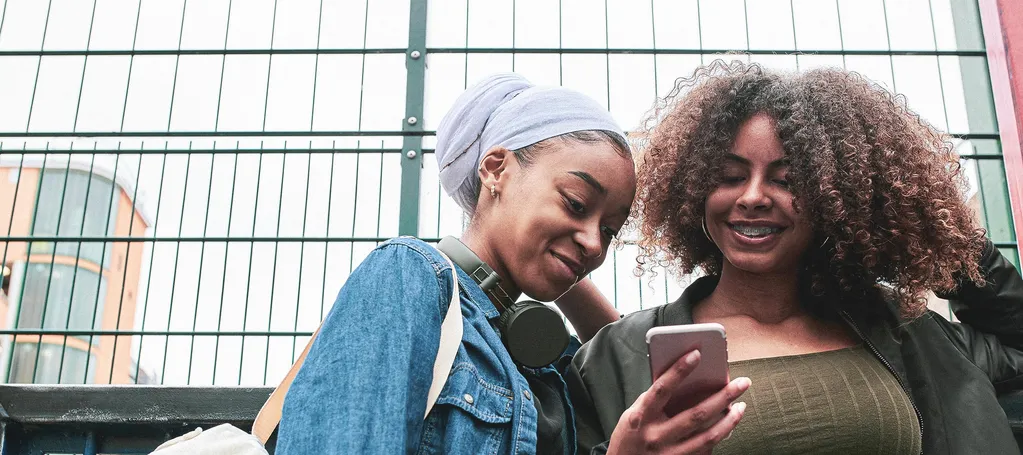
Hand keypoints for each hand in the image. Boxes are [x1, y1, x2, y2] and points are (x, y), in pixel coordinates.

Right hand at [607, 350, 749, 453]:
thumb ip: (655, 399)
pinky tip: (729, 424)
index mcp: (640, 416)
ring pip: (707, 437)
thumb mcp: (633, 413)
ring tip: (741, 406)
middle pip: (696, 415)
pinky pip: (705, 450)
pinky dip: (720, 436)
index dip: (678, 370)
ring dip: (729, 420)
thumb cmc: (630, 434)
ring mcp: (668, 453)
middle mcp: (655, 436)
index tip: (697, 353)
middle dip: (723, 396)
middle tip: (742, 382)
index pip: (662, 389)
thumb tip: (686, 380)